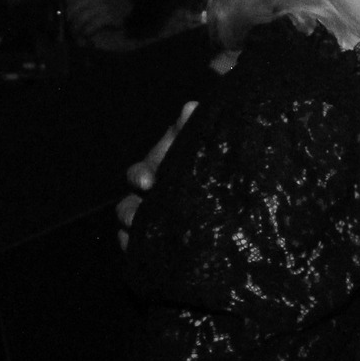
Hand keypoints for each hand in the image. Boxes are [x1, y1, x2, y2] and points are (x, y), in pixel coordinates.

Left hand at [65, 0, 134, 47]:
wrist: (129, 7)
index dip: (62, 7)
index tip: (61, 15)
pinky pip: (91, 26)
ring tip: (75, 33)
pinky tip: (86, 34)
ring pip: (80, 19)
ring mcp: (102, 5)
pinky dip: (86, 32)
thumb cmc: (107, 2)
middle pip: (72, 9)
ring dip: (76, 28)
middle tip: (68, 27)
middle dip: (68, 20)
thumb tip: (60, 6)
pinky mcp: (108, 16)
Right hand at [116, 101, 194, 249]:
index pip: (138, 175)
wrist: (230, 196)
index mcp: (157, 173)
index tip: (148, 181)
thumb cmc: (205, 160)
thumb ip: (192, 127)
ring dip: (132, 234)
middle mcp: (150, 198)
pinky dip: (140, 252)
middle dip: (130, 212)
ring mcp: (155, 221)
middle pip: (129, 207)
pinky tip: (146, 254)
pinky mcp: (163, 243)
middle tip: (138, 217)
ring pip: (134, 231)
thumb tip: (191, 106)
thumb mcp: (198, 143)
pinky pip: (143, 250)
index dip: (139, 177)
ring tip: (137, 239)